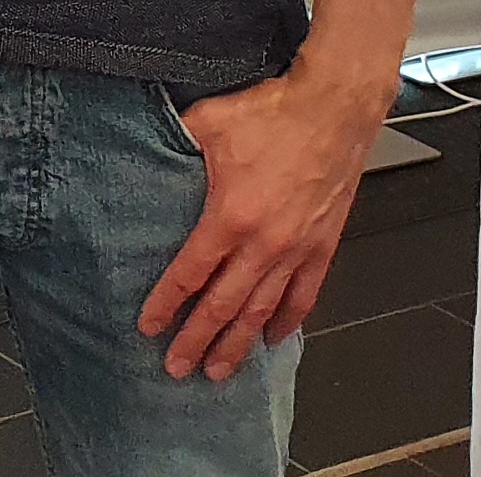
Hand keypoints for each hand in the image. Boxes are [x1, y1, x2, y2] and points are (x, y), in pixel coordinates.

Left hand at [138, 62, 390, 382]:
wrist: (335, 109)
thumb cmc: (275, 113)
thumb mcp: (207, 123)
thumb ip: (174, 146)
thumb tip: (145, 150)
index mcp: (231, 215)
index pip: (190, 273)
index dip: (168, 304)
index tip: (150, 327)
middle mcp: (265, 242)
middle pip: (224, 305)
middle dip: (198, 340)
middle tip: (178, 368)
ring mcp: (297, 249)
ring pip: (262, 310)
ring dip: (239, 343)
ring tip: (220, 370)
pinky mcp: (323, 246)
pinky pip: (304, 295)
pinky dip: (287, 321)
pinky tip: (273, 338)